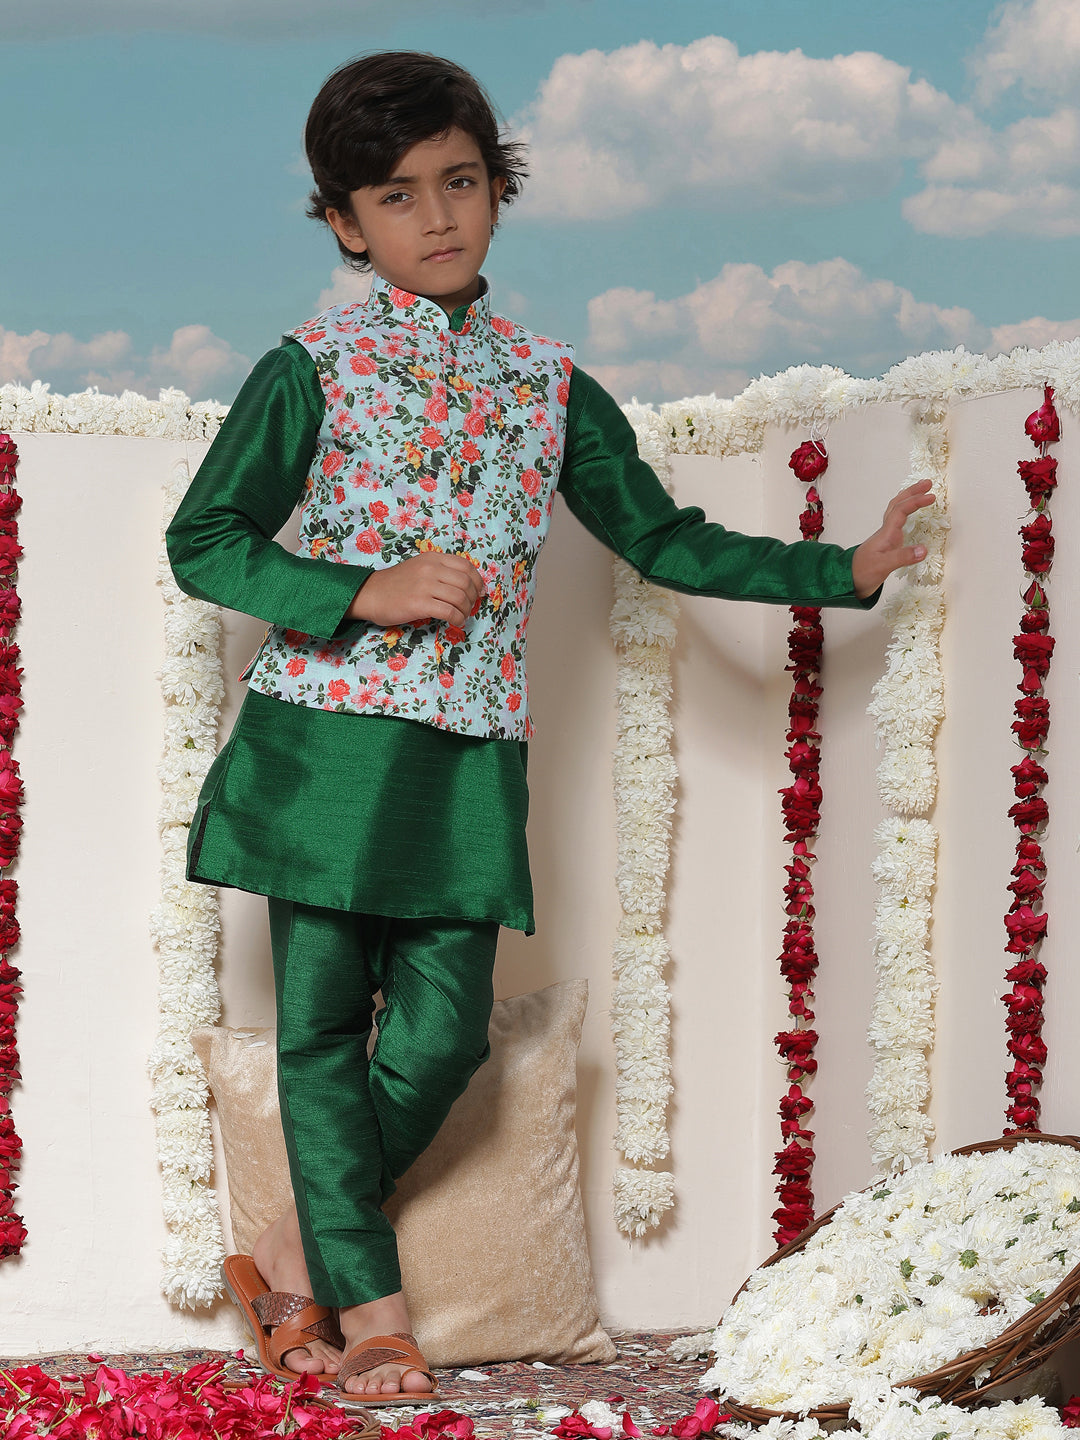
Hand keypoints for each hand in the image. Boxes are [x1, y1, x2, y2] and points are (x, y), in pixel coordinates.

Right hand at [347, 551, 484, 626]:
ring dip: (466, 610)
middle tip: (470, 607)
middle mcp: (431, 568)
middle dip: (474, 598)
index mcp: (433, 558)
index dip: (478, 581)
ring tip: (462, 616)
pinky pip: (449, 611)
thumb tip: (468, 585)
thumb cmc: (396, 584)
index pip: (466, 566)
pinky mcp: (420, 603)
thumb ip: (441, 571)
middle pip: (466, 583)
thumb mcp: (420, 567)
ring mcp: (425, 585)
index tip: (480, 592)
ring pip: (460, 598)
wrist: (371, 594)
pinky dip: (458, 619)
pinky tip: (455, 623)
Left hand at [851, 480, 935, 597]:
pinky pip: (896, 521)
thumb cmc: (862, 572)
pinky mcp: (887, 544)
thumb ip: (903, 557)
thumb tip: (924, 550)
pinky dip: (904, 512)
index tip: (931, 497)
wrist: (848, 581)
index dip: (916, 502)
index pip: (901, 510)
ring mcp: (886, 537)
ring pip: (896, 510)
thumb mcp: (883, 566)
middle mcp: (886, 531)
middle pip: (897, 504)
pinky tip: (910, 514)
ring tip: (921, 492)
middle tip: (927, 484)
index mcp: (886, 533)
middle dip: (912, 492)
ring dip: (908, 499)